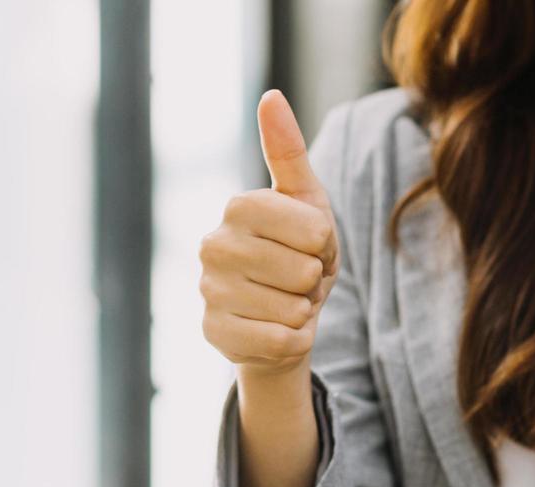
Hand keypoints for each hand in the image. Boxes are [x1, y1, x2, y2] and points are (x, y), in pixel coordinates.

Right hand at [199, 89, 338, 378]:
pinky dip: (294, 340)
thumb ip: (288, 152)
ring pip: (292, 309)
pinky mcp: (214, 333)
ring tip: (285, 301)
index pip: (314, 231)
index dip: (325, 245)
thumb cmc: (298, 252)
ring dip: (303, 312)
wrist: (282, 316)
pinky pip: (280, 342)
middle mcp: (212, 245)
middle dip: (313, 281)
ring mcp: (209, 291)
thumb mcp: (307, 201)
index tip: (309, 246)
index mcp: (238, 206)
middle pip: (303, 272)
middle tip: (297, 279)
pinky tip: (277, 329)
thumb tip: (271, 96)